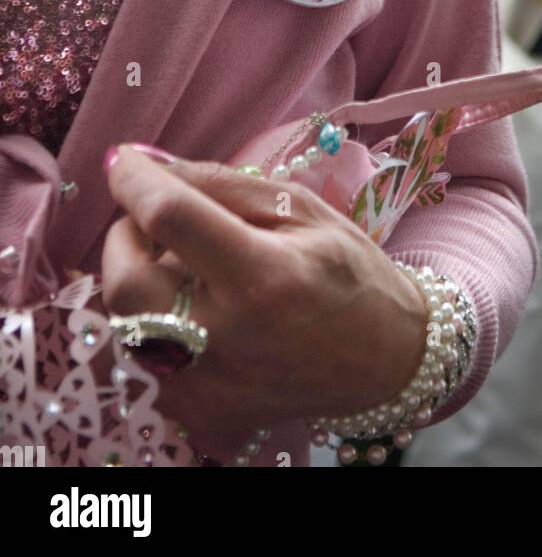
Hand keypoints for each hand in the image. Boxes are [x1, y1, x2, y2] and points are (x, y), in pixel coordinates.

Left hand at [101, 148, 429, 458]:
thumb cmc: (349, 272)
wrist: (383, 359)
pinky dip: (156, 323)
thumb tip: (151, 166)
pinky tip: (199, 313)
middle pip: (125, 282)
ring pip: (126, 322)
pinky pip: (145, 358)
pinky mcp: (199, 413)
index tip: (124, 160)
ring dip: (144, 281)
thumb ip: (221, 184)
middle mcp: (230, 338)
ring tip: (191, 269)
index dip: (135, 180)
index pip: (170, 217)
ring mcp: (209, 387)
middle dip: (126, 238)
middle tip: (155, 221)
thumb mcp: (301, 208)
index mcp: (266, 276)